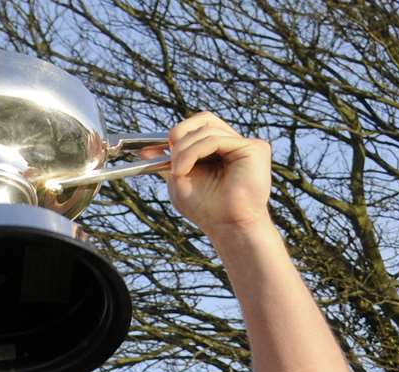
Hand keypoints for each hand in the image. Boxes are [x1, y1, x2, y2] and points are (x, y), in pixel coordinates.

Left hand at [163, 113, 271, 236]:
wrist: (228, 226)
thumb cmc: (207, 208)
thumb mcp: (179, 180)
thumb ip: (167, 161)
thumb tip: (143, 149)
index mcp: (219, 150)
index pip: (198, 126)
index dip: (177, 133)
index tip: (155, 151)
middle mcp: (234, 143)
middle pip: (204, 119)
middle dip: (180, 133)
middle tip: (167, 154)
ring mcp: (245, 144)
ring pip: (206, 130)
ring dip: (184, 149)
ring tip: (177, 171)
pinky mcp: (254, 148)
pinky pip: (215, 139)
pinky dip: (194, 152)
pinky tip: (183, 169)